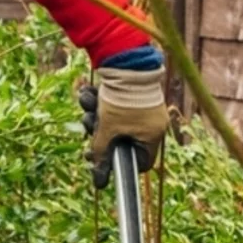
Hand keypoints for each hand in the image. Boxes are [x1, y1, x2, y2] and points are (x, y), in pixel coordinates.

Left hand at [79, 45, 169, 188]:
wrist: (123, 58)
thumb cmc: (120, 98)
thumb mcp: (106, 129)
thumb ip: (101, 154)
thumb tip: (99, 183)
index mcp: (153, 135)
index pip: (140, 162)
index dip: (120, 163)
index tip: (101, 159)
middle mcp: (152, 122)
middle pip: (123, 140)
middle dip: (102, 135)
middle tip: (89, 132)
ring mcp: (143, 107)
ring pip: (115, 122)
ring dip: (97, 116)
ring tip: (88, 105)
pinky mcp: (132, 93)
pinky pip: (115, 106)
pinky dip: (101, 102)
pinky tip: (90, 93)